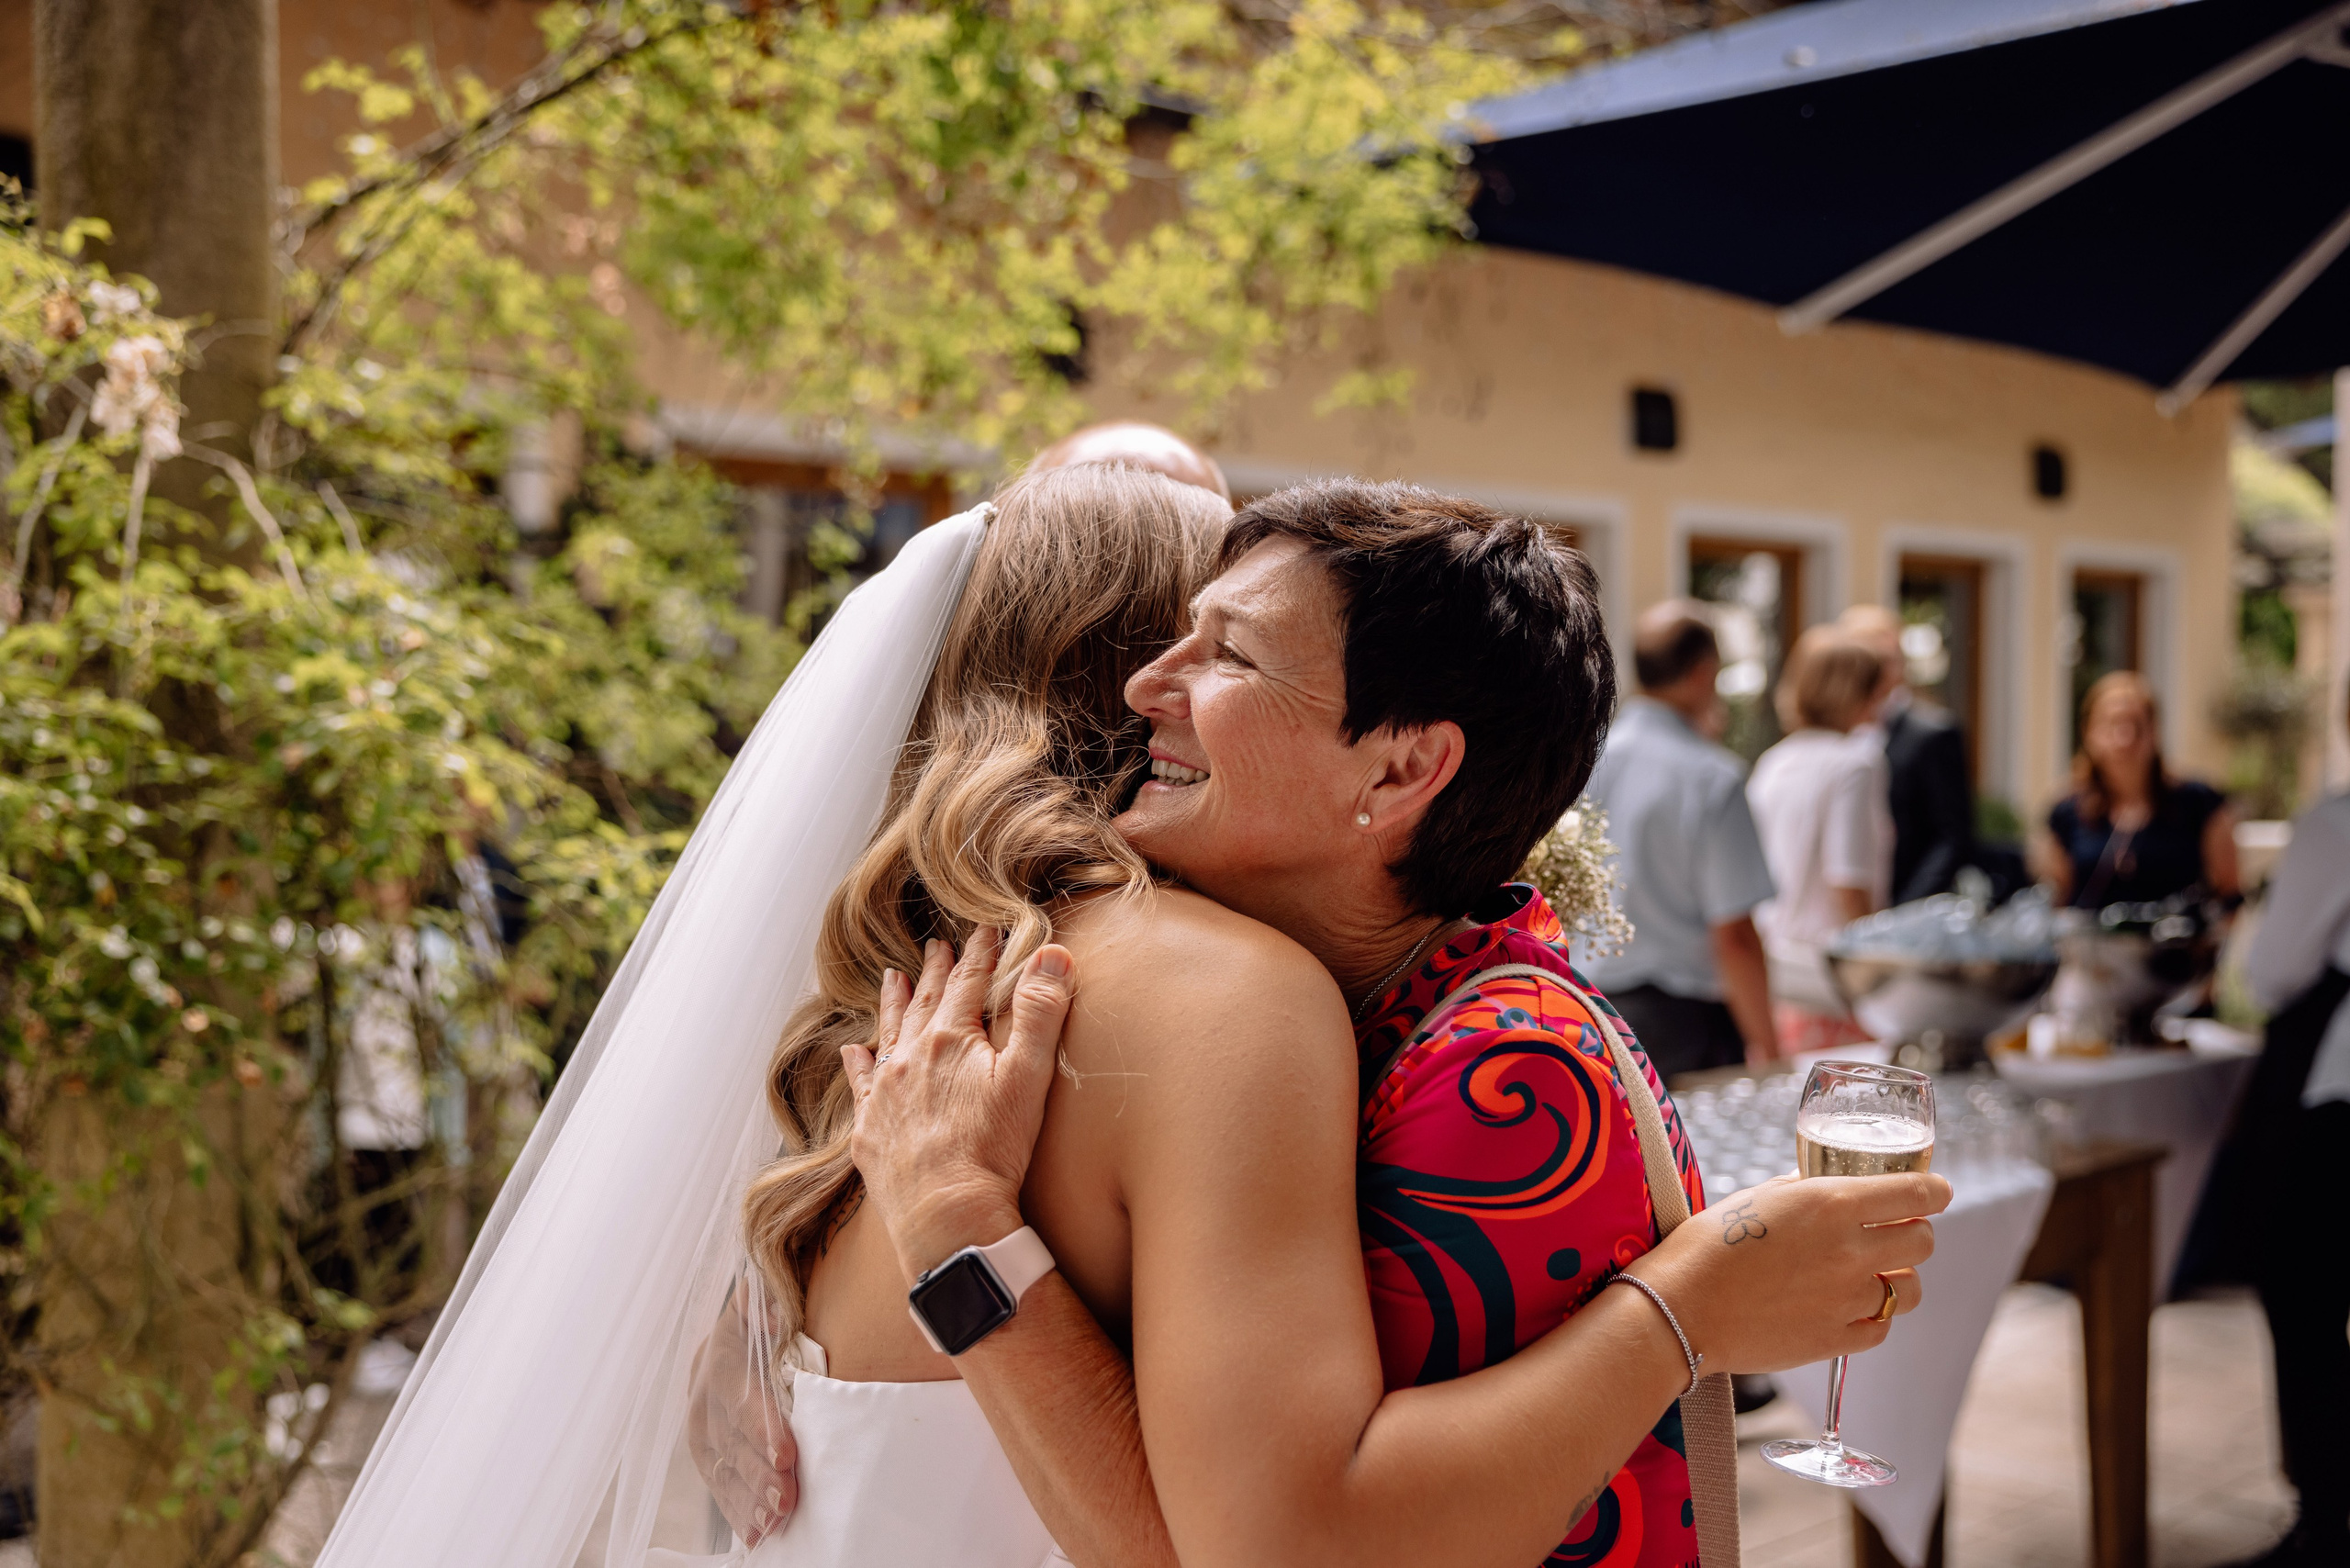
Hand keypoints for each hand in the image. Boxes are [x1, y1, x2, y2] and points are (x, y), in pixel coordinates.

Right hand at [684, 1283, 796, 1545]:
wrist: (724, 1341)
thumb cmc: (755, 1321)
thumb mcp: (758, 1303)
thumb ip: (764, 1304)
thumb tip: (776, 1310)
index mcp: (720, 1363)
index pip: (742, 1400)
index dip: (762, 1428)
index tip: (786, 1452)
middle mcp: (705, 1403)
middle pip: (734, 1444)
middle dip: (759, 1475)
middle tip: (785, 1500)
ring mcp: (703, 1435)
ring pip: (725, 1472)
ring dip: (749, 1501)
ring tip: (773, 1523)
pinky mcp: (708, 1459)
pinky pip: (720, 1488)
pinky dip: (738, 1513)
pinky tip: (756, 1536)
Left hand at [841, 928, 1075, 1280]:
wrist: (947, 1214)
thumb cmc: (994, 1148)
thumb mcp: (1029, 1075)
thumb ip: (1041, 1012)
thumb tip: (1053, 954)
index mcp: (950, 1039)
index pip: (968, 984)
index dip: (979, 955)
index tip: (983, 930)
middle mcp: (910, 1057)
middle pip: (925, 1002)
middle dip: (936, 972)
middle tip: (936, 946)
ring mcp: (884, 1094)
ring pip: (888, 1034)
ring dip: (894, 1004)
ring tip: (893, 978)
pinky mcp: (870, 1131)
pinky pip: (859, 1085)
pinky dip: (858, 1064)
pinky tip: (854, 1052)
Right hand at [1631, 1171, 1949, 1374]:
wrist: (1681, 1308)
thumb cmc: (1707, 1244)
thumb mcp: (1759, 1195)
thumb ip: (1806, 1190)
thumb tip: (1832, 1188)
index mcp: (1832, 1203)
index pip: (1915, 1194)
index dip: (1934, 1191)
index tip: (1936, 1192)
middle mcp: (1850, 1250)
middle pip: (1922, 1243)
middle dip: (1914, 1234)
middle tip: (1895, 1234)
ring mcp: (1846, 1299)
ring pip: (1909, 1290)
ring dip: (1898, 1279)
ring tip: (1875, 1277)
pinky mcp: (1836, 1340)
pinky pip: (1881, 1328)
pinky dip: (1874, 1317)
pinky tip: (1850, 1308)